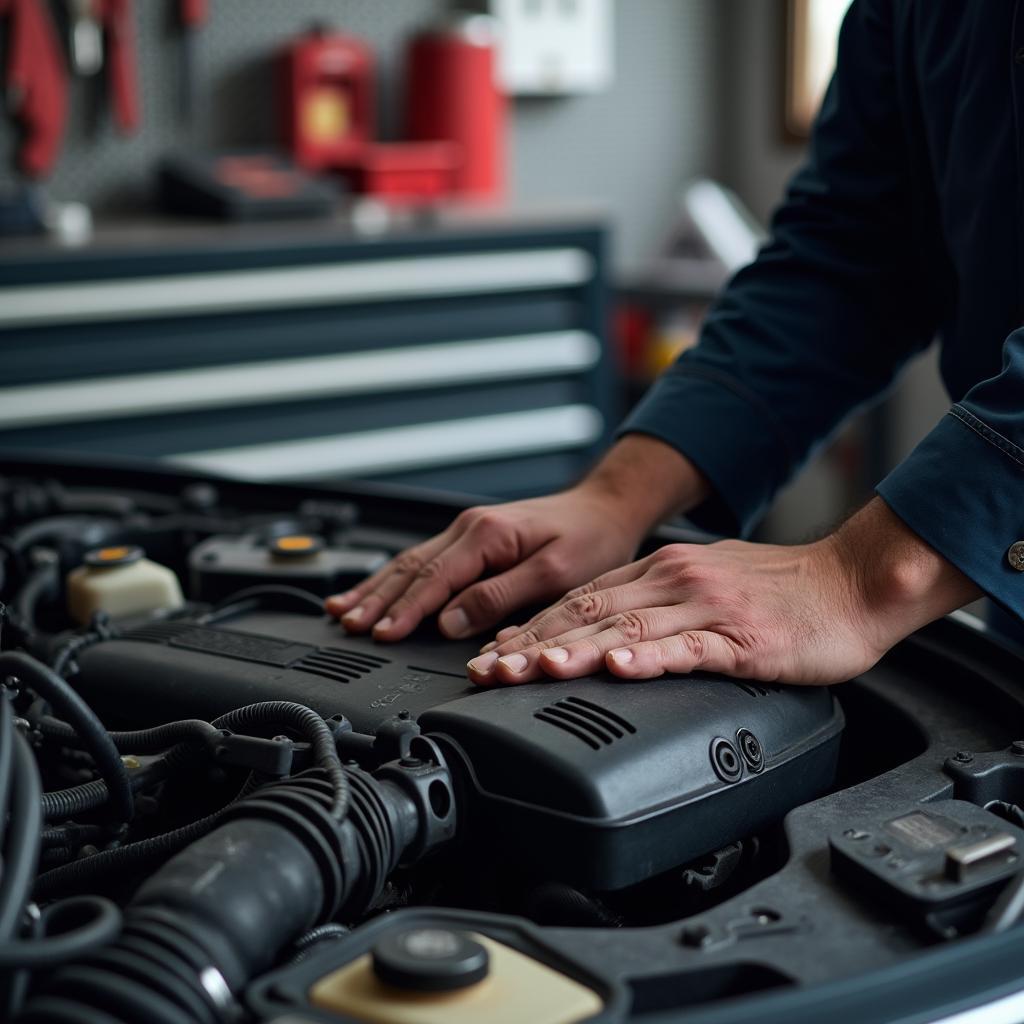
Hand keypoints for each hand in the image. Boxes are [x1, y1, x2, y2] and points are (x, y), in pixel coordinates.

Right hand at [325, 435, 709, 641]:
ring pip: (410, 562)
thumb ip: (500, 597)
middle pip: (411, 568)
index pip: (434, 578)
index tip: (382, 634)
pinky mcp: (473, 538)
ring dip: (377, 589)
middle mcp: (471, 527)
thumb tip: (451, 622)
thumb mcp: (553, 573)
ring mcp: (469, 530)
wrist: (607, 509)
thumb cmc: (590, 539)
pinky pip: (424, 559)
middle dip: (377, 600)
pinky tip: (377, 589)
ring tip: (345, 611)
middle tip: (349, 626)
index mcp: (488, 534)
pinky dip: (395, 578)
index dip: (406, 610)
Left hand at [467, 497, 980, 685]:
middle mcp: (675, 582)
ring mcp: (706, 608)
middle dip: (529, 643)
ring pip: (624, 630)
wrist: (854, 582)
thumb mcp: (708, 584)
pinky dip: (647, 660)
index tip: (494, 650)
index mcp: (663, 572)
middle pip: (588, 612)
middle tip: (485, 669)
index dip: (533, 626)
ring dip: (568, 653)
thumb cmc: (784, 593)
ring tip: (525, 672)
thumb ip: (660, 603)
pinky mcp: (742, 637)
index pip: (582, 597)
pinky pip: (687, 649)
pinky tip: (617, 671)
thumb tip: (613, 630)